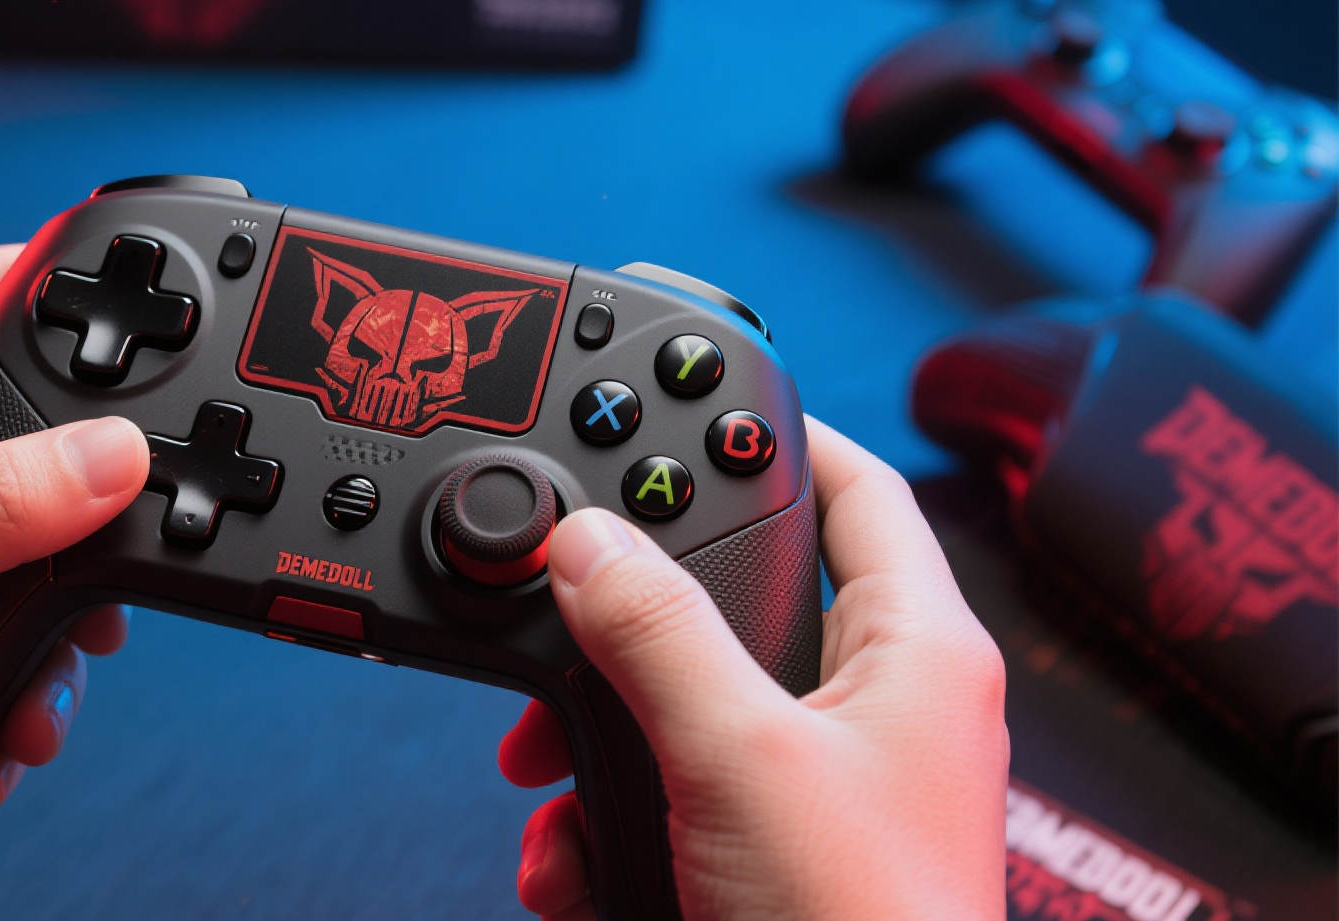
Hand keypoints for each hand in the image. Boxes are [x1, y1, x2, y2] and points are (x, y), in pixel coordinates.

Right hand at [498, 418, 1008, 919]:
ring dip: (596, 745)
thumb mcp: (736, 755)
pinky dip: (609, 821)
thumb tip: (583, 539)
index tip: (687, 405)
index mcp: (915, 649)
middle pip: (734, 604)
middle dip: (626, 631)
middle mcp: (879, 704)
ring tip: (549, 786)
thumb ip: (654, 631)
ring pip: (683, 710)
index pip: (854, 487)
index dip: (776, 433)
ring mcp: (826, 782)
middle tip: (558, 624)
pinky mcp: (774, 850)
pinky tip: (576, 864)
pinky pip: (672, 794)